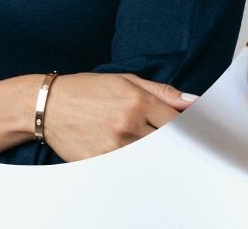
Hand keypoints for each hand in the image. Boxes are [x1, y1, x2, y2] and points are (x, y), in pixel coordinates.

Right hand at [42, 72, 195, 160]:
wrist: (49, 106)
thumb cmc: (89, 89)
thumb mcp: (126, 80)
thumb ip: (162, 91)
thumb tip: (192, 100)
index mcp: (137, 100)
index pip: (176, 121)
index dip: (190, 128)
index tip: (198, 131)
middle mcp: (127, 124)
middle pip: (166, 141)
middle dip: (175, 142)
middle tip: (183, 145)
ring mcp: (113, 146)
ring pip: (149, 156)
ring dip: (155, 152)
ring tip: (151, 145)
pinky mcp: (99, 162)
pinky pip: (127, 166)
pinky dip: (134, 162)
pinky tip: (133, 155)